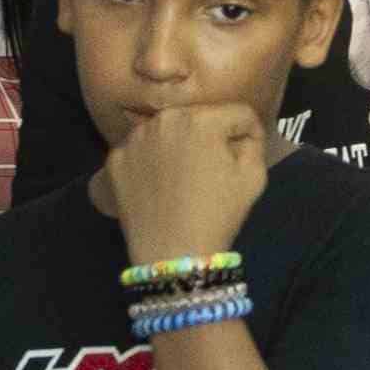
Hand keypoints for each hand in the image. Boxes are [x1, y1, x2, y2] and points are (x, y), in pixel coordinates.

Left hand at [99, 98, 268, 271]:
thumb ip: (252, 141)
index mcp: (200, 119)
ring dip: (179, 146)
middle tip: (213, 169)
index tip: (245, 160)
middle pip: (199, 118)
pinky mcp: (114, 160)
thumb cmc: (218, 214)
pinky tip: (158, 186)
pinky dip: (151, 162)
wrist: (173, 254)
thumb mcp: (255, 176)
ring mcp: (133, 139)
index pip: (237, 114)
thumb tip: (240, 134)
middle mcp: (163, 119)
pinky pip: (141, 150)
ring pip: (168, 131)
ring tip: (183, 178)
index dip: (250, 136)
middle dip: (211, 137)